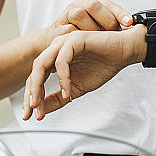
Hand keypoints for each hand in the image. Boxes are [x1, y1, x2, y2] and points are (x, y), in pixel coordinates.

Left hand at [22, 25, 145, 119]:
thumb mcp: (77, 89)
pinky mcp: (74, 40)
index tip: (31, 115)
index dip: (32, 97)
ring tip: (39, 103)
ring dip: (38, 85)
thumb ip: (59, 98)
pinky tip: (67, 92)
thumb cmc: (103, 65)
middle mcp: (55, 50)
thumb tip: (42, 110)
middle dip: (31, 93)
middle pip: (34, 72)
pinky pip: (61, 61)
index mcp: (55, 60)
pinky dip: (62, 78)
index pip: (36, 78)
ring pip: (42, 64)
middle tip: (32, 110)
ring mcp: (63, 43)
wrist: (124, 51)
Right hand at [34, 0, 133, 51]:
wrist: (55, 42)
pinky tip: (82, 44)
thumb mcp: (98, 28)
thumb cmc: (81, 35)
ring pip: (79, 14)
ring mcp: (67, 14)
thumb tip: (134, 31)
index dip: (120, 13)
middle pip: (94, 6)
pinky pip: (67, 29)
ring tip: (95, 40)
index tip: (129, 23)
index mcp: (93, 2)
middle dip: (105, 21)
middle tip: (111, 34)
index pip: (109, 5)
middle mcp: (79, 4)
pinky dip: (75, 36)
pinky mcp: (57, 26)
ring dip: (90, 28)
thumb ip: (112, 26)